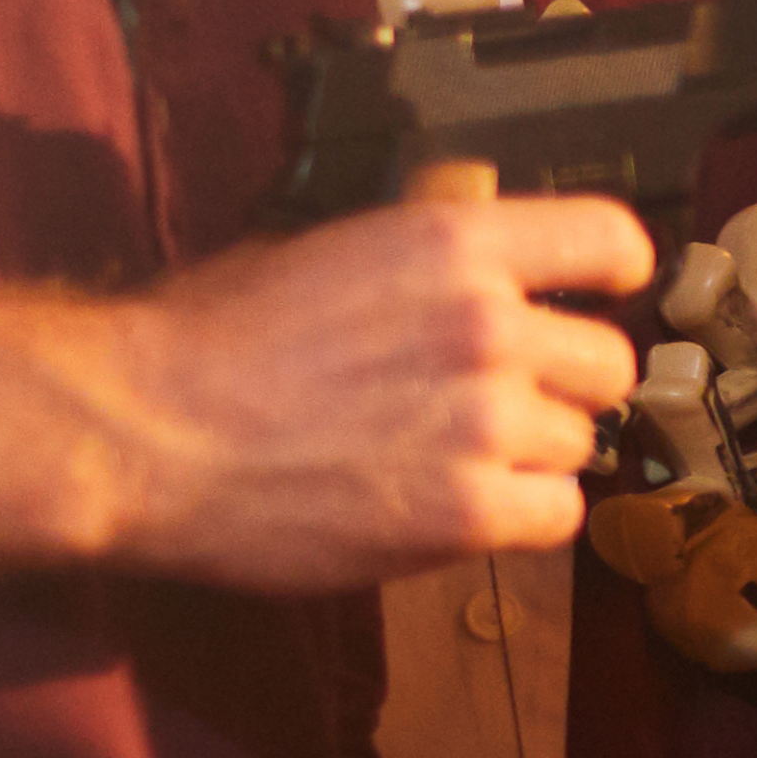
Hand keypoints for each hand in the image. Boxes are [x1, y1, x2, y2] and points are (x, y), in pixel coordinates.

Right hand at [104, 190, 652, 590]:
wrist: (141, 431)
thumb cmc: (211, 339)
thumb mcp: (329, 249)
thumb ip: (428, 256)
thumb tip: (485, 249)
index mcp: (456, 242)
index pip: (610, 240)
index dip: (615, 274)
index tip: (603, 295)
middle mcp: (488, 325)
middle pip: (608, 361)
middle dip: (564, 384)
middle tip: (505, 402)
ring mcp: (484, 421)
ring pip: (580, 444)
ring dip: (531, 455)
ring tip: (453, 458)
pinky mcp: (464, 512)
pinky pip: (556, 517)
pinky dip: (520, 517)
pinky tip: (463, 507)